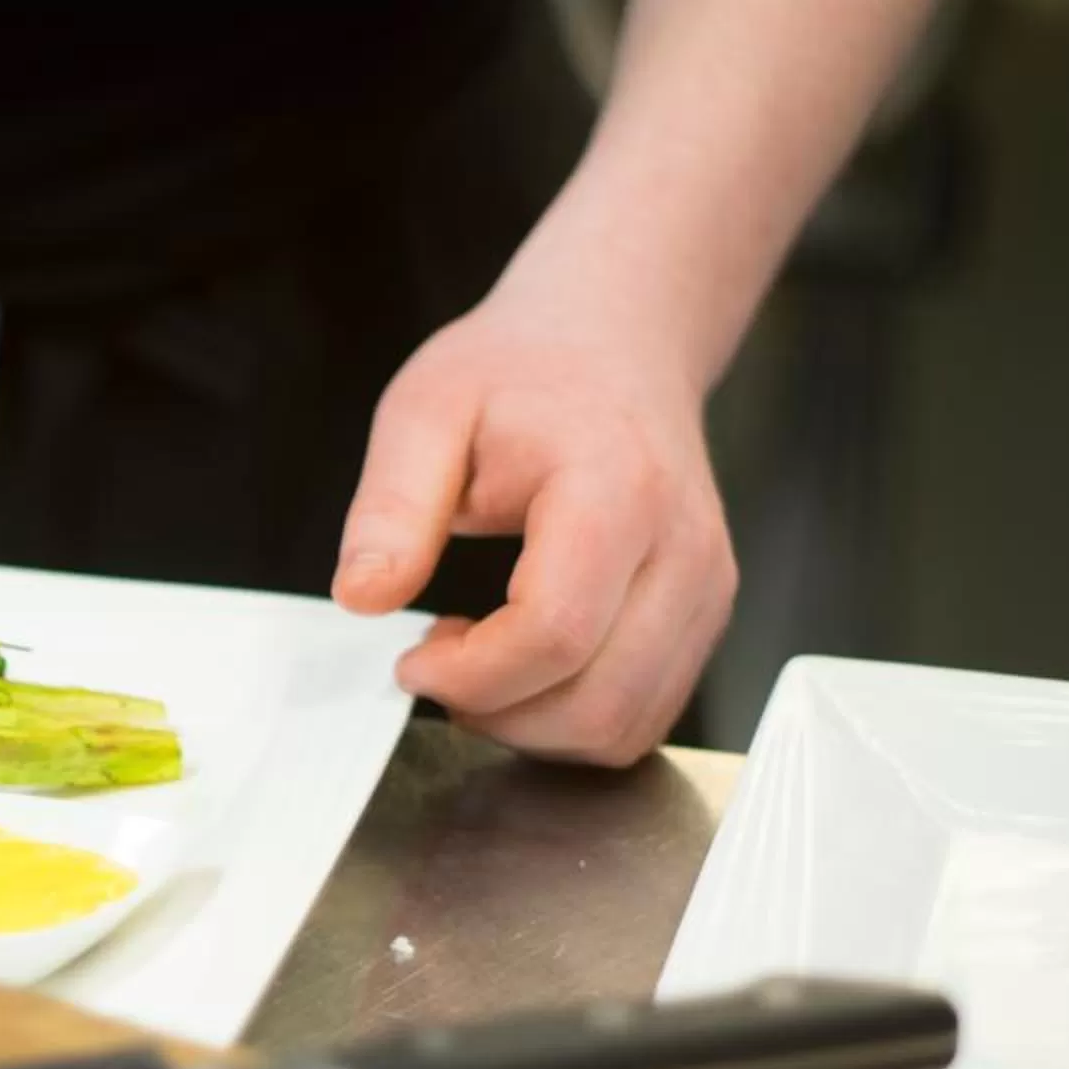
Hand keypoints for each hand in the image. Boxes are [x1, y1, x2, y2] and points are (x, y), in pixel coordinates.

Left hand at [331, 278, 736, 767]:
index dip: (470, 675)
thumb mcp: (424, 412)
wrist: (616, 341)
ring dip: (532, 727)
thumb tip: (362, 598)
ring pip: (625, 727)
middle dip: (496, 714)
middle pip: (597, 702)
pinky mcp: (705, 618)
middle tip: (436, 668)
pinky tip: (525, 665)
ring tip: (479, 661)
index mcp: (614, 490)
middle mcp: (682, 549)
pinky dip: (571, 721)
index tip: (410, 660)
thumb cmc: (520, 372)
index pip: (554, 632)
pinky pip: (642, 717)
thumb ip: (389, 509)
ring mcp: (706, 590)